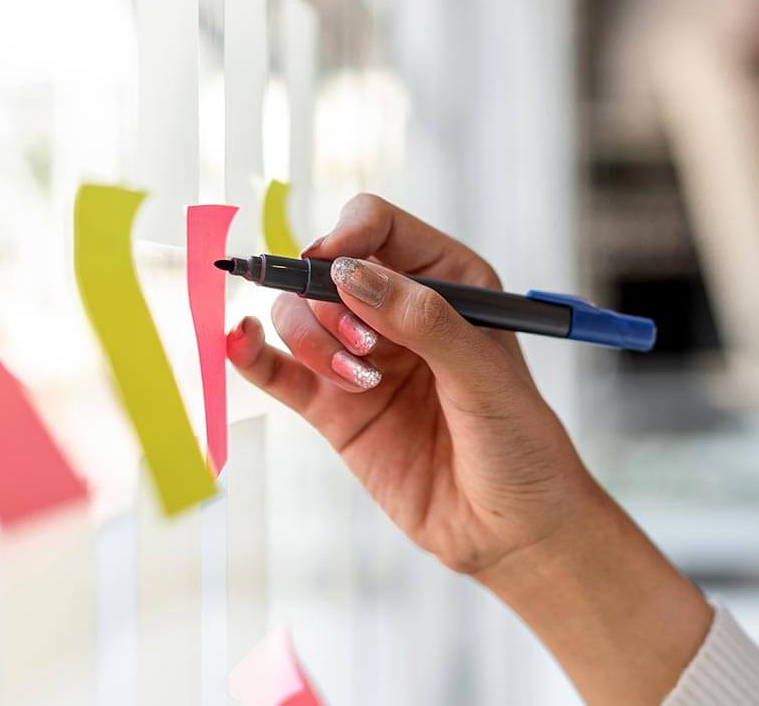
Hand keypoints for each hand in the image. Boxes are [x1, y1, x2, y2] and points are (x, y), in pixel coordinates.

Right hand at [226, 193, 601, 574]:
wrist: (512, 530)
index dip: (346, 236)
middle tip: (364, 349)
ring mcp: (361, 359)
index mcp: (448, 282)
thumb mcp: (485, 375)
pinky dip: (251, 354)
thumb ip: (423, 320)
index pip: (378, 227)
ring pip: (298, 317)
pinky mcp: (333, 408)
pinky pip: (277, 371)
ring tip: (358, 383)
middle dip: (328, 301)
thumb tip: (350, 275)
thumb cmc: (519, 445)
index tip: (332, 264)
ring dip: (311, 340)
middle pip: (324, 271)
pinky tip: (238, 342)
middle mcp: (398, 312)